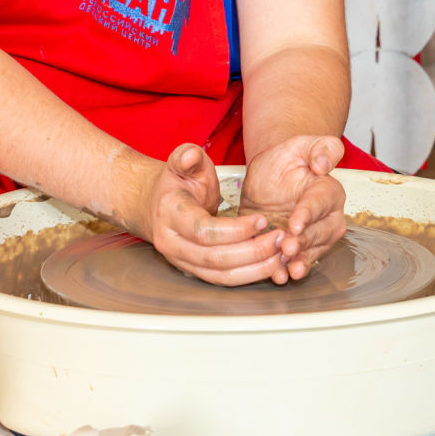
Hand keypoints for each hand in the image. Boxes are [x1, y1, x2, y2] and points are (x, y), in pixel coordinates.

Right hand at [130, 144, 287, 285]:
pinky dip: (249, 275)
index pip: (205, 231)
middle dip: (253, 252)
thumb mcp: (181, 162)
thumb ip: (187, 156)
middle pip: (216, 258)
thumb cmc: (175, 183)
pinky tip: (270, 265)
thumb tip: (192, 155)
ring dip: (255, 269)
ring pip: (221, 275)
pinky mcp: (194, 271)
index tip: (262, 220)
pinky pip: (223, 280)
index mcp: (170, 213)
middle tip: (280, 239)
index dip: (237, 230)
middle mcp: (172, 243)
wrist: (153, 205)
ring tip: (281, 255)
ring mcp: (181, 261)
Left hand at [241, 135, 345, 281]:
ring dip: (299, 262)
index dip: (308, 214)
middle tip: (287, 248)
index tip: (295, 224)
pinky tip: (278, 276)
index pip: (321, 203)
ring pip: (311, 253)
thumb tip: (324, 164)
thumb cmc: (286, 160)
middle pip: (319, 233)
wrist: (268, 179)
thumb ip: (320, 148)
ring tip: (285, 270)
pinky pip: (296, 263)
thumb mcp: (299, 145)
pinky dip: (286, 271)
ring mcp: (312, 237)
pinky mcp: (296, 250)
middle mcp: (326, 218)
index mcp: (329, 191)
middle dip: (304, 242)